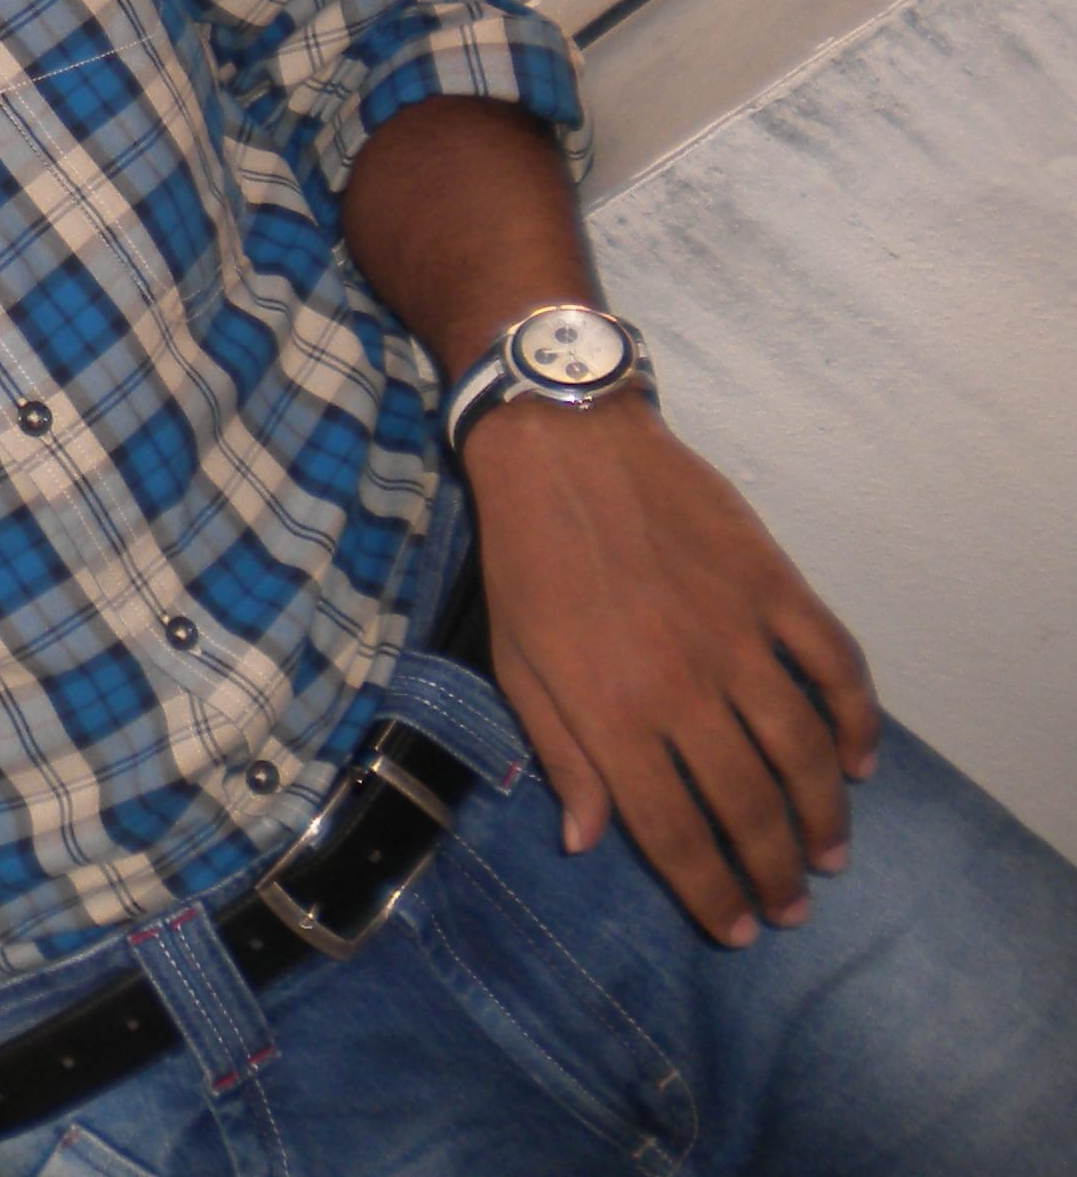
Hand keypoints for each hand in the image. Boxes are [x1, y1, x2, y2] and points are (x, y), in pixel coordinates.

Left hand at [460, 396, 879, 942]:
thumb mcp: (515, 662)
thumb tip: (585, 838)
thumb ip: (558, 753)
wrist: (563, 446)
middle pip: (747, 805)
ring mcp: (736, 636)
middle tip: (794, 906)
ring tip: (828, 853)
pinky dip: (858, 721)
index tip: (739, 929)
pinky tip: (860, 760)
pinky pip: (836, 668)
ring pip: (802, 750)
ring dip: (824, 814)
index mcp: (609, 713)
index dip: (711, 892)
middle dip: (775, 871)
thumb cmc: (525, 558)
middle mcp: (682, 687)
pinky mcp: (774, 587)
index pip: (672, 833)